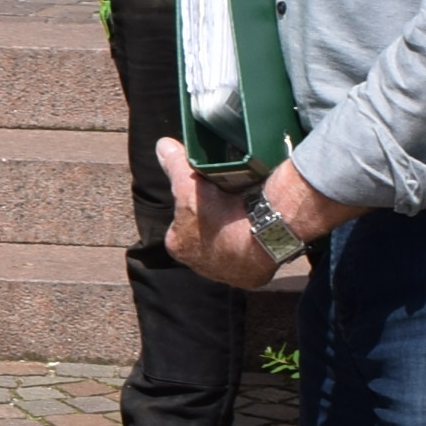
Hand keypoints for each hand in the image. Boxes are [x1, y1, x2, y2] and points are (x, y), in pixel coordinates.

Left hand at [159, 142, 351, 289]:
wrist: (263, 235)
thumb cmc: (220, 212)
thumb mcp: (190, 183)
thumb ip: (174, 164)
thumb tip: (162, 145)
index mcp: (178, 246)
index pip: (182, 222)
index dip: (196, 205)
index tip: (212, 194)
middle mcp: (198, 265)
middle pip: (205, 236)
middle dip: (216, 222)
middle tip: (232, 204)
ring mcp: (224, 274)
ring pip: (227, 249)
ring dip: (235, 235)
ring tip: (248, 216)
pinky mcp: (249, 279)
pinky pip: (250, 260)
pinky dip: (254, 247)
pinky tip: (261, 231)